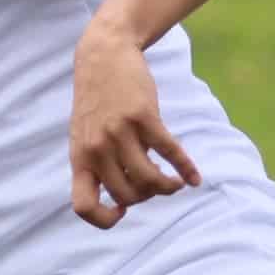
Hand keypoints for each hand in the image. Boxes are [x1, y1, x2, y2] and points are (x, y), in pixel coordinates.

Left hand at [67, 21, 200, 228]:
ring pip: (149, 179)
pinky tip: (195, 178)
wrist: (103, 55)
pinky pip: (169, 152)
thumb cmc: (97, 101)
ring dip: (168, 187)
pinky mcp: (142, 117)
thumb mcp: (86, 135)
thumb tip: (126, 198)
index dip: (104, 219)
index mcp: (80, 158)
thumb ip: (98, 163)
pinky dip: (185, 168)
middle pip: (127, 196)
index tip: (122, 210)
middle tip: (154, 185)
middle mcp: (96, 149)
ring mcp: (119, 133)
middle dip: (146, 197)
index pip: (84, 206)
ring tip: (175, 184)